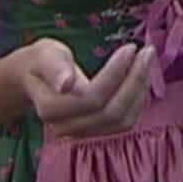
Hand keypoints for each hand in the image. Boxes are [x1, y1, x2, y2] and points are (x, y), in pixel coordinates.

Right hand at [21, 38, 155, 138]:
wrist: (34, 78)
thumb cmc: (41, 61)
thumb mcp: (45, 54)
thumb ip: (56, 68)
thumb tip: (66, 84)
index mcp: (51, 108)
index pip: (92, 97)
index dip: (116, 74)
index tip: (130, 48)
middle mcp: (66, 127)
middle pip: (111, 112)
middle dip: (135, 81)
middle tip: (148, 52)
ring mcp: (81, 133)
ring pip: (122, 121)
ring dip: (140, 91)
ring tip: (147, 62)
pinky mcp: (95, 132)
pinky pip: (124, 122)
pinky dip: (138, 100)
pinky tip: (141, 77)